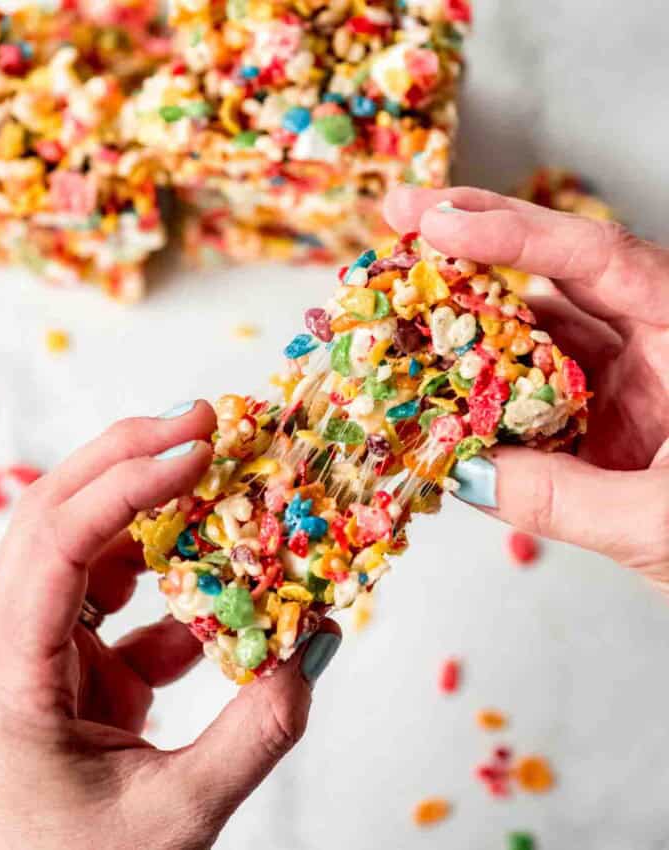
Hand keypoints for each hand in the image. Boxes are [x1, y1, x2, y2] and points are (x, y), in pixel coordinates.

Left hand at [0, 401, 340, 849]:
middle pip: (55, 515)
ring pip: (90, 550)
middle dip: (129, 458)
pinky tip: (225, 600)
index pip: (56, 545)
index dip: (128, 486)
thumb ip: (254, 735)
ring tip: (221, 484)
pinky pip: (125, 606)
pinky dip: (179, 591)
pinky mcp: (76, 667)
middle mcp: (11, 644)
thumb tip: (318, 650)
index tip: (200, 452)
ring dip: (158, 516)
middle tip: (202, 421)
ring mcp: (42, 651)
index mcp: (6, 674)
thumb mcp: (171, 818)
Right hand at [385, 186, 668, 591]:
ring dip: (472, 312)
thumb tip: (464, 470)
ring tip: (407, 297)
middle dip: (478, 237)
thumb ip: (561, 496)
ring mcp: (628, 375)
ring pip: (540, 323)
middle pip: (561, 265)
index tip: (439, 221)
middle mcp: (656, 339)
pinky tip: (445, 376)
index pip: (599, 260)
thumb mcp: (659, 523)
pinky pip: (535, 379)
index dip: (514, 234)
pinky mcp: (605, 411)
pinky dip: (488, 378)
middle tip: (404, 216)